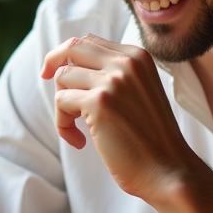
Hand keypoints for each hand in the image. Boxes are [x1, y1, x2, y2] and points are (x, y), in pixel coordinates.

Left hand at [41, 34, 197, 200]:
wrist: (168, 170)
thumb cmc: (150, 139)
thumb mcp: (139, 92)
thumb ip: (114, 74)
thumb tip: (69, 66)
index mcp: (138, 57)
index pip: (90, 42)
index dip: (69, 55)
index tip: (58, 72)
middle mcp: (127, 62)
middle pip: (72, 47)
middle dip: (53, 62)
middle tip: (44, 76)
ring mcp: (114, 81)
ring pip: (62, 77)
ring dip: (62, 106)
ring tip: (77, 128)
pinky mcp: (100, 102)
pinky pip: (61, 102)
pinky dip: (63, 124)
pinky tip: (80, 142)